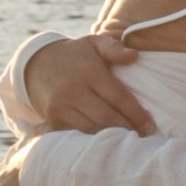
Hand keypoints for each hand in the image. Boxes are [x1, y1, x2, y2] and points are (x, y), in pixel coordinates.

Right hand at [24, 32, 154, 134]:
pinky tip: (106, 142)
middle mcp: (74, 89)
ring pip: (92, 129)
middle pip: (107, 118)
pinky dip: (93, 139)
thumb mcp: (93, 43)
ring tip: (128, 142)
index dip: (137, 114)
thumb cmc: (74, 55)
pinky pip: (77, 133)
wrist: (35, 64)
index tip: (151, 127)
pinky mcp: (53, 118)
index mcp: (89, 71)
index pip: (119, 97)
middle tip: (144, 138)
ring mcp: (61, 105)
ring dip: (111, 138)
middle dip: (127, 130)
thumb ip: (113, 48)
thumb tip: (134, 55)